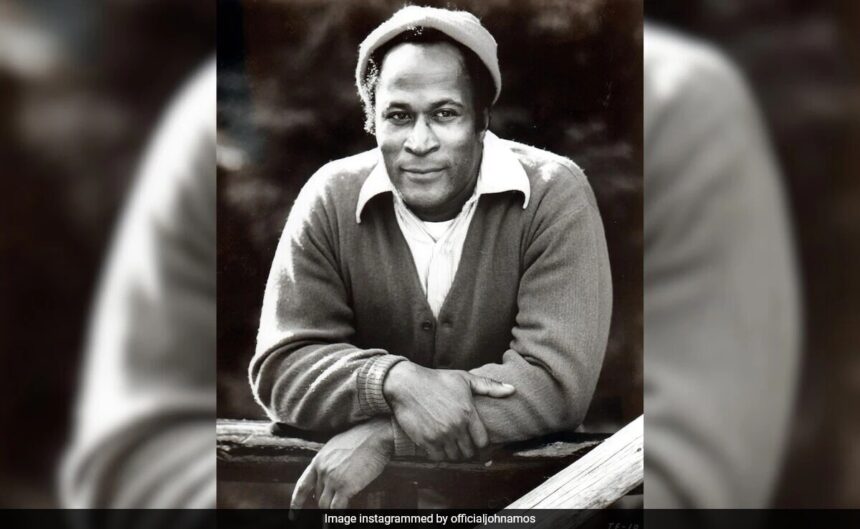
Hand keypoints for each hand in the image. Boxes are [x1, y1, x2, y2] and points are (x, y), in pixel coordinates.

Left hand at [289, 418, 392, 509]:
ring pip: (325, 505)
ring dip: (330, 511)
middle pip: (317, 496)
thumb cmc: (363, 438)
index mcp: (319, 460)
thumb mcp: (337, 446)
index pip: (303, 486)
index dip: (297, 502)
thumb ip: (331, 461)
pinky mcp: (345, 486)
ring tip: (333, 518)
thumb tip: (330, 473)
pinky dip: (337, 518)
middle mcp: (322, 470)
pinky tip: (340, 521)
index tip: (294, 514)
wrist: (375, 435)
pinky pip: (336, 509)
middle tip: (331, 507)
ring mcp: (332, 479)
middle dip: (324, 503)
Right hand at [383, 362, 514, 460]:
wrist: (406, 384)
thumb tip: (513, 390)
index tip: (476, 440)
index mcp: (468, 413)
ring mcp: (440, 435)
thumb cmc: (436, 380)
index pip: (483, 441)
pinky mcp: (425, 440)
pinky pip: (437, 457)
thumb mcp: (464, 379)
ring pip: (454, 456)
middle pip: (469, 451)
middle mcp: (456, 426)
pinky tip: (438, 446)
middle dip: (467, 449)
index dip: (481, 443)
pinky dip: (439, 455)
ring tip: (451, 445)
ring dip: (453, 453)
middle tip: (462, 443)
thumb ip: (490, 386)